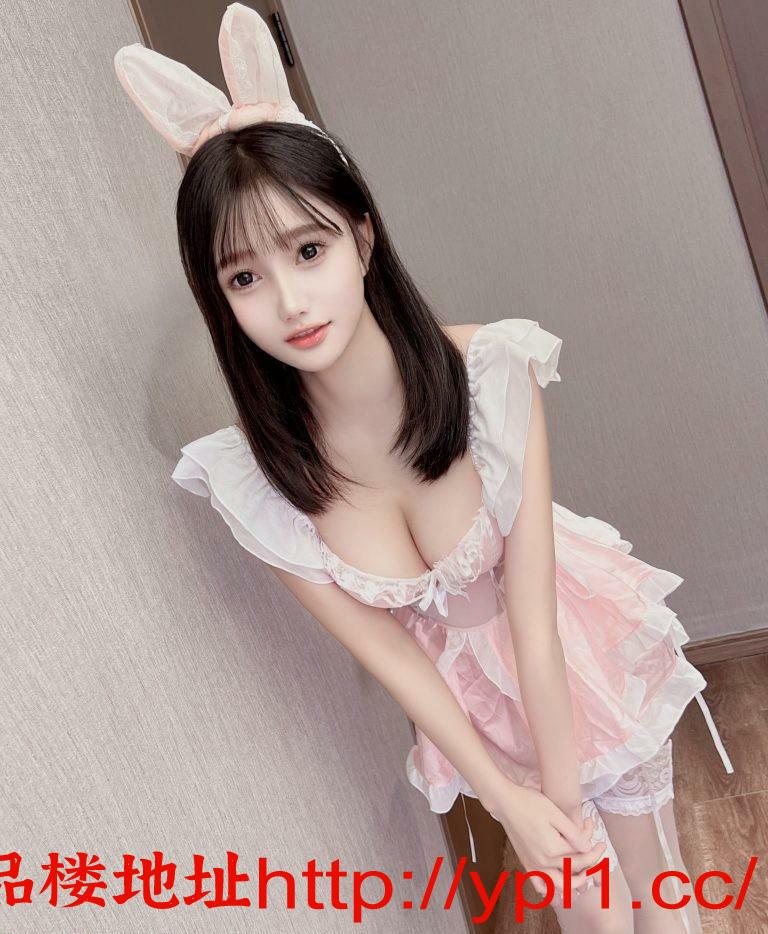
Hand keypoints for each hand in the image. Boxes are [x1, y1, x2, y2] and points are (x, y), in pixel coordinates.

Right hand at [492, 784, 606, 897]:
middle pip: (573, 873)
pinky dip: (550, 892)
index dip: (595, 852)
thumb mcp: (556, 814)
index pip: (581, 857)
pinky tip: (557, 889)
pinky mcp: (526, 864)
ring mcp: (533, 865)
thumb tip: (588, 848)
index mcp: (553, 849)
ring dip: (572, 886)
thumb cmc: (531, 803)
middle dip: (589, 868)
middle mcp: (543, 862)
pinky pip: (539, 886)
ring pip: (558, 887)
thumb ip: (574, 833)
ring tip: (583, 878)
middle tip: (597, 859)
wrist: (506, 802)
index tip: (602, 844)